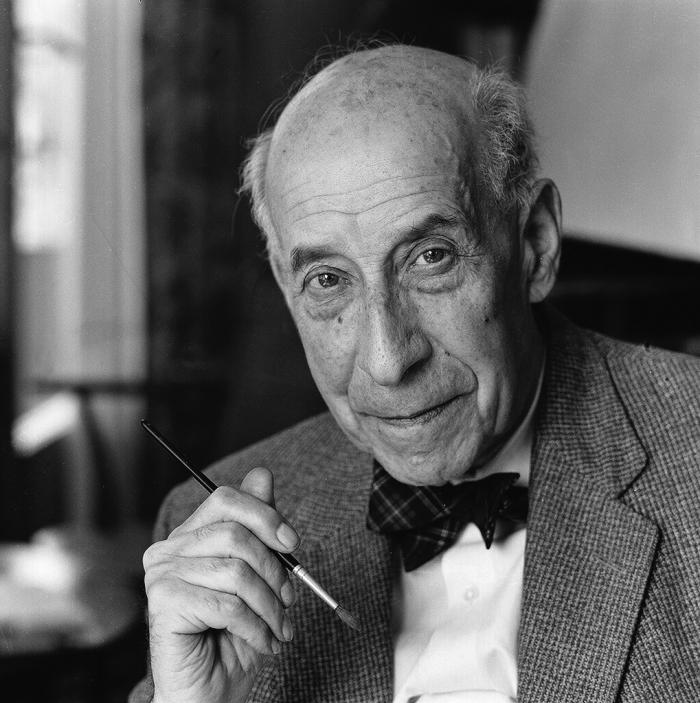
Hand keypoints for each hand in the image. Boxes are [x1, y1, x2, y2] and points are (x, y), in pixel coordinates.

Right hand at [143, 467, 298, 702]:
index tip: (292, 544)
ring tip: (280, 627)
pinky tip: (263, 642)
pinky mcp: (163, 604)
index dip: (265, 515)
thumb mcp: (257, 574)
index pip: (226, 499)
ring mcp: (161, 576)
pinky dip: (256, 626)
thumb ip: (257, 525)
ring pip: (236, 572)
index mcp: (190, 535)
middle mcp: (168, 550)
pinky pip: (226, 605)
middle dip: (274, 570)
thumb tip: (262, 474)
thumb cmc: (234, 634)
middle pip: (235, 534)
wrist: (211, 693)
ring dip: (270, 605)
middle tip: (290, 599)